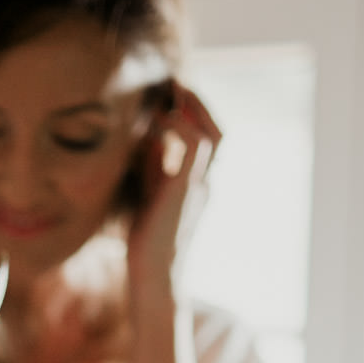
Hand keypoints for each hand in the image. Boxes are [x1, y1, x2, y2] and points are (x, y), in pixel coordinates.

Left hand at [126, 81, 221, 297]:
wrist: (153, 280)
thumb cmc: (146, 245)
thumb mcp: (148, 197)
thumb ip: (152, 169)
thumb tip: (147, 137)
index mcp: (197, 185)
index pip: (205, 140)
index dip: (190, 114)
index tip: (167, 96)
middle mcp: (204, 183)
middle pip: (217, 131)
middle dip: (197, 103)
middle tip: (173, 82)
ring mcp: (199, 187)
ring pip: (212, 134)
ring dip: (192, 108)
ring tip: (170, 91)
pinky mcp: (184, 191)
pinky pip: (192, 146)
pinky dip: (178, 126)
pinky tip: (157, 120)